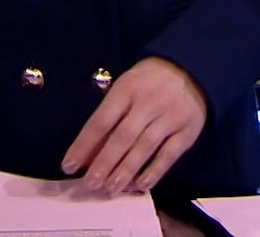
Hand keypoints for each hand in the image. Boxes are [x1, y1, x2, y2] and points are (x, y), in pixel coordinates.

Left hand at [61, 56, 207, 194]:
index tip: (69, 165)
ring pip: (144, 147)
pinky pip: (168, 155)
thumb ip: (108, 119)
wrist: (189, 70)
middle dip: (104, 162)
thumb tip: (87, 155)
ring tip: (110, 188)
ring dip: (125, 170)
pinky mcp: (187, 131)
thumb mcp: (124, 89)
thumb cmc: (147, 83)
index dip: (84, 145)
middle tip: (90, 184)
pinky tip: (140, 185)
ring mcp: (170, 116)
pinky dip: (154, 171)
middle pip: (122, 137)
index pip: (102, 121)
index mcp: (127, 88)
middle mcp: (148, 102)